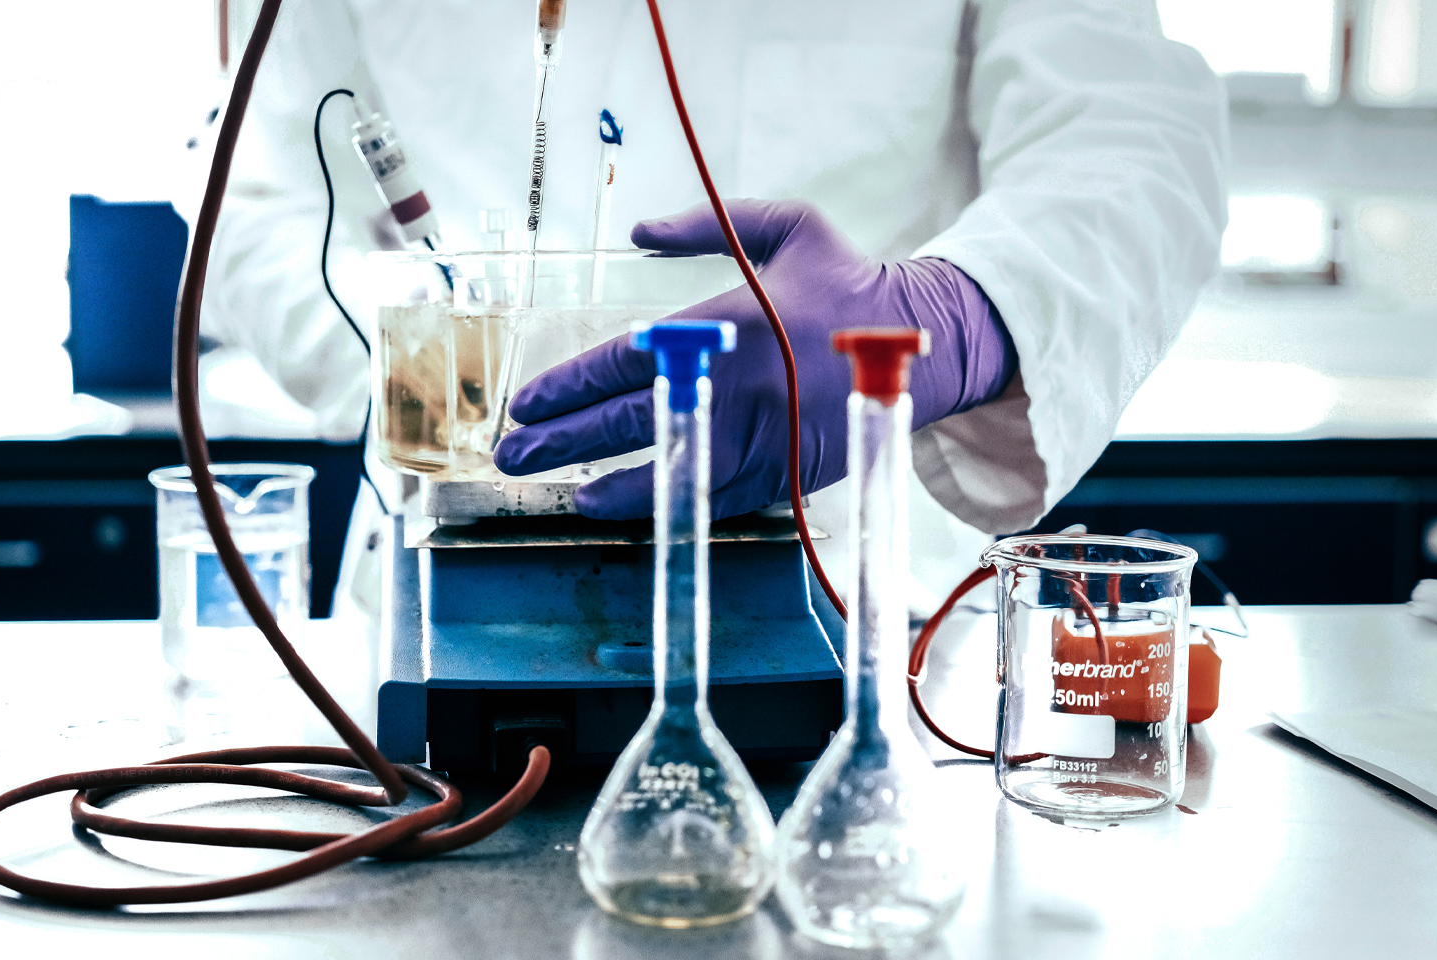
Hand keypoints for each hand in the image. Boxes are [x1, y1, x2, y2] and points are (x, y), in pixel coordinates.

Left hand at [493, 199, 1013, 519]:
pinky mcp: (787, 470)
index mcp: (729, 322)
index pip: (627, 361)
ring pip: (669, 466)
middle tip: (513, 457)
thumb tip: (638, 231)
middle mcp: (738, 382)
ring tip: (560, 492)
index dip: (569, 386)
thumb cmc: (846, 281)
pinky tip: (628, 508)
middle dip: (565, 442)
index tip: (527, 404)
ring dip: (608, 483)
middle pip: (633, 419)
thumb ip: (706, 225)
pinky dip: (668, 502)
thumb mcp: (787, 226)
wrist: (923, 340)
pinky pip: (714, 494)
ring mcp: (763, 433)